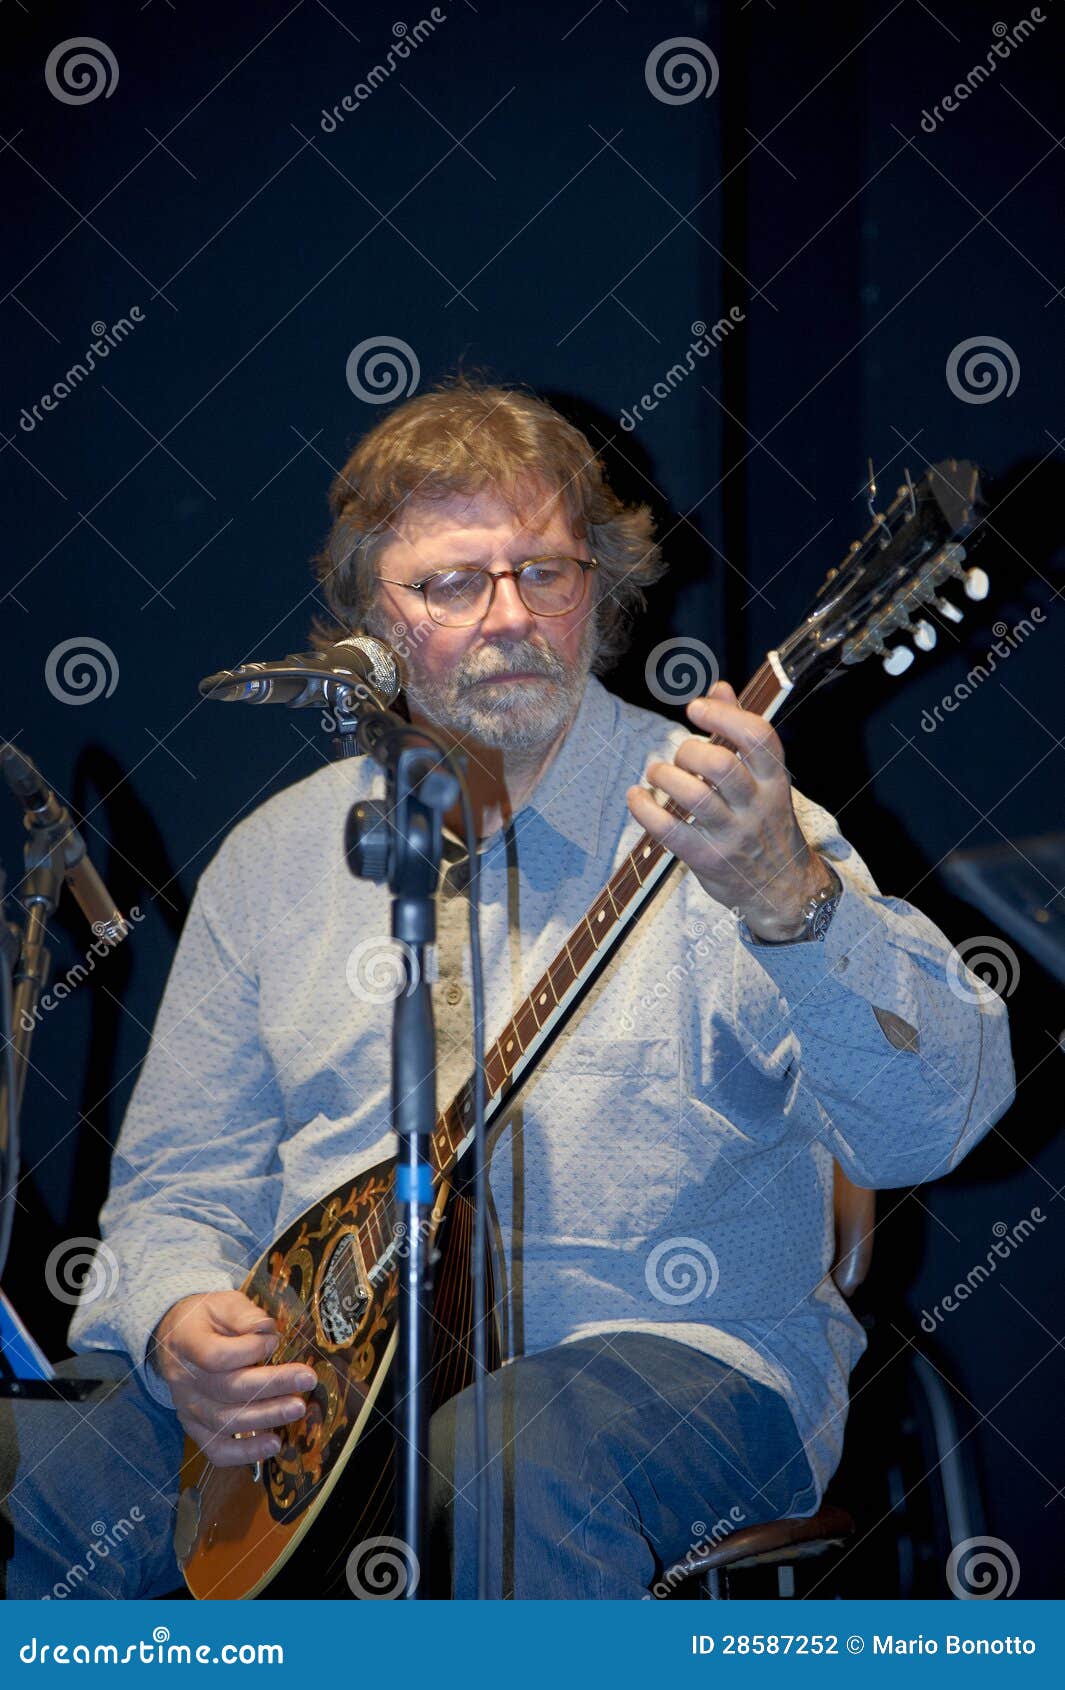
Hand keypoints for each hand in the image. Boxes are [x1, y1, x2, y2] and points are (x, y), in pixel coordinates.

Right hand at [151, 1289, 316, 1467]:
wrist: (175, 1338)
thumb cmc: (206, 1318)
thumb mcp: (222, 1303)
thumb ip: (243, 1314)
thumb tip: (266, 1329)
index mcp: (186, 1343)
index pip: (215, 1356)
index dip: (248, 1350)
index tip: (273, 1340)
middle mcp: (184, 1380)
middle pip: (227, 1389)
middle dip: (271, 1386)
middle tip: (307, 1379)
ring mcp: (188, 1408)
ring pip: (226, 1421)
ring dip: (265, 1417)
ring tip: (297, 1408)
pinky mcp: (195, 1427)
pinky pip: (216, 1449)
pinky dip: (244, 1453)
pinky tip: (273, 1444)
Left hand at [627, 680, 833, 940]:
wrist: (781, 887)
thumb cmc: (764, 821)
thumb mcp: (764, 778)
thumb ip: (740, 731)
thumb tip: (719, 687)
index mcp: (775, 779)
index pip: (758, 737)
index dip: (723, 716)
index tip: (695, 709)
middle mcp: (758, 805)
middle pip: (720, 765)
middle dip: (688, 752)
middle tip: (678, 756)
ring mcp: (734, 834)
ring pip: (695, 796)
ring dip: (664, 777)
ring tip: (656, 773)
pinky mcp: (709, 859)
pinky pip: (670, 831)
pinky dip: (645, 809)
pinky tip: (636, 797)